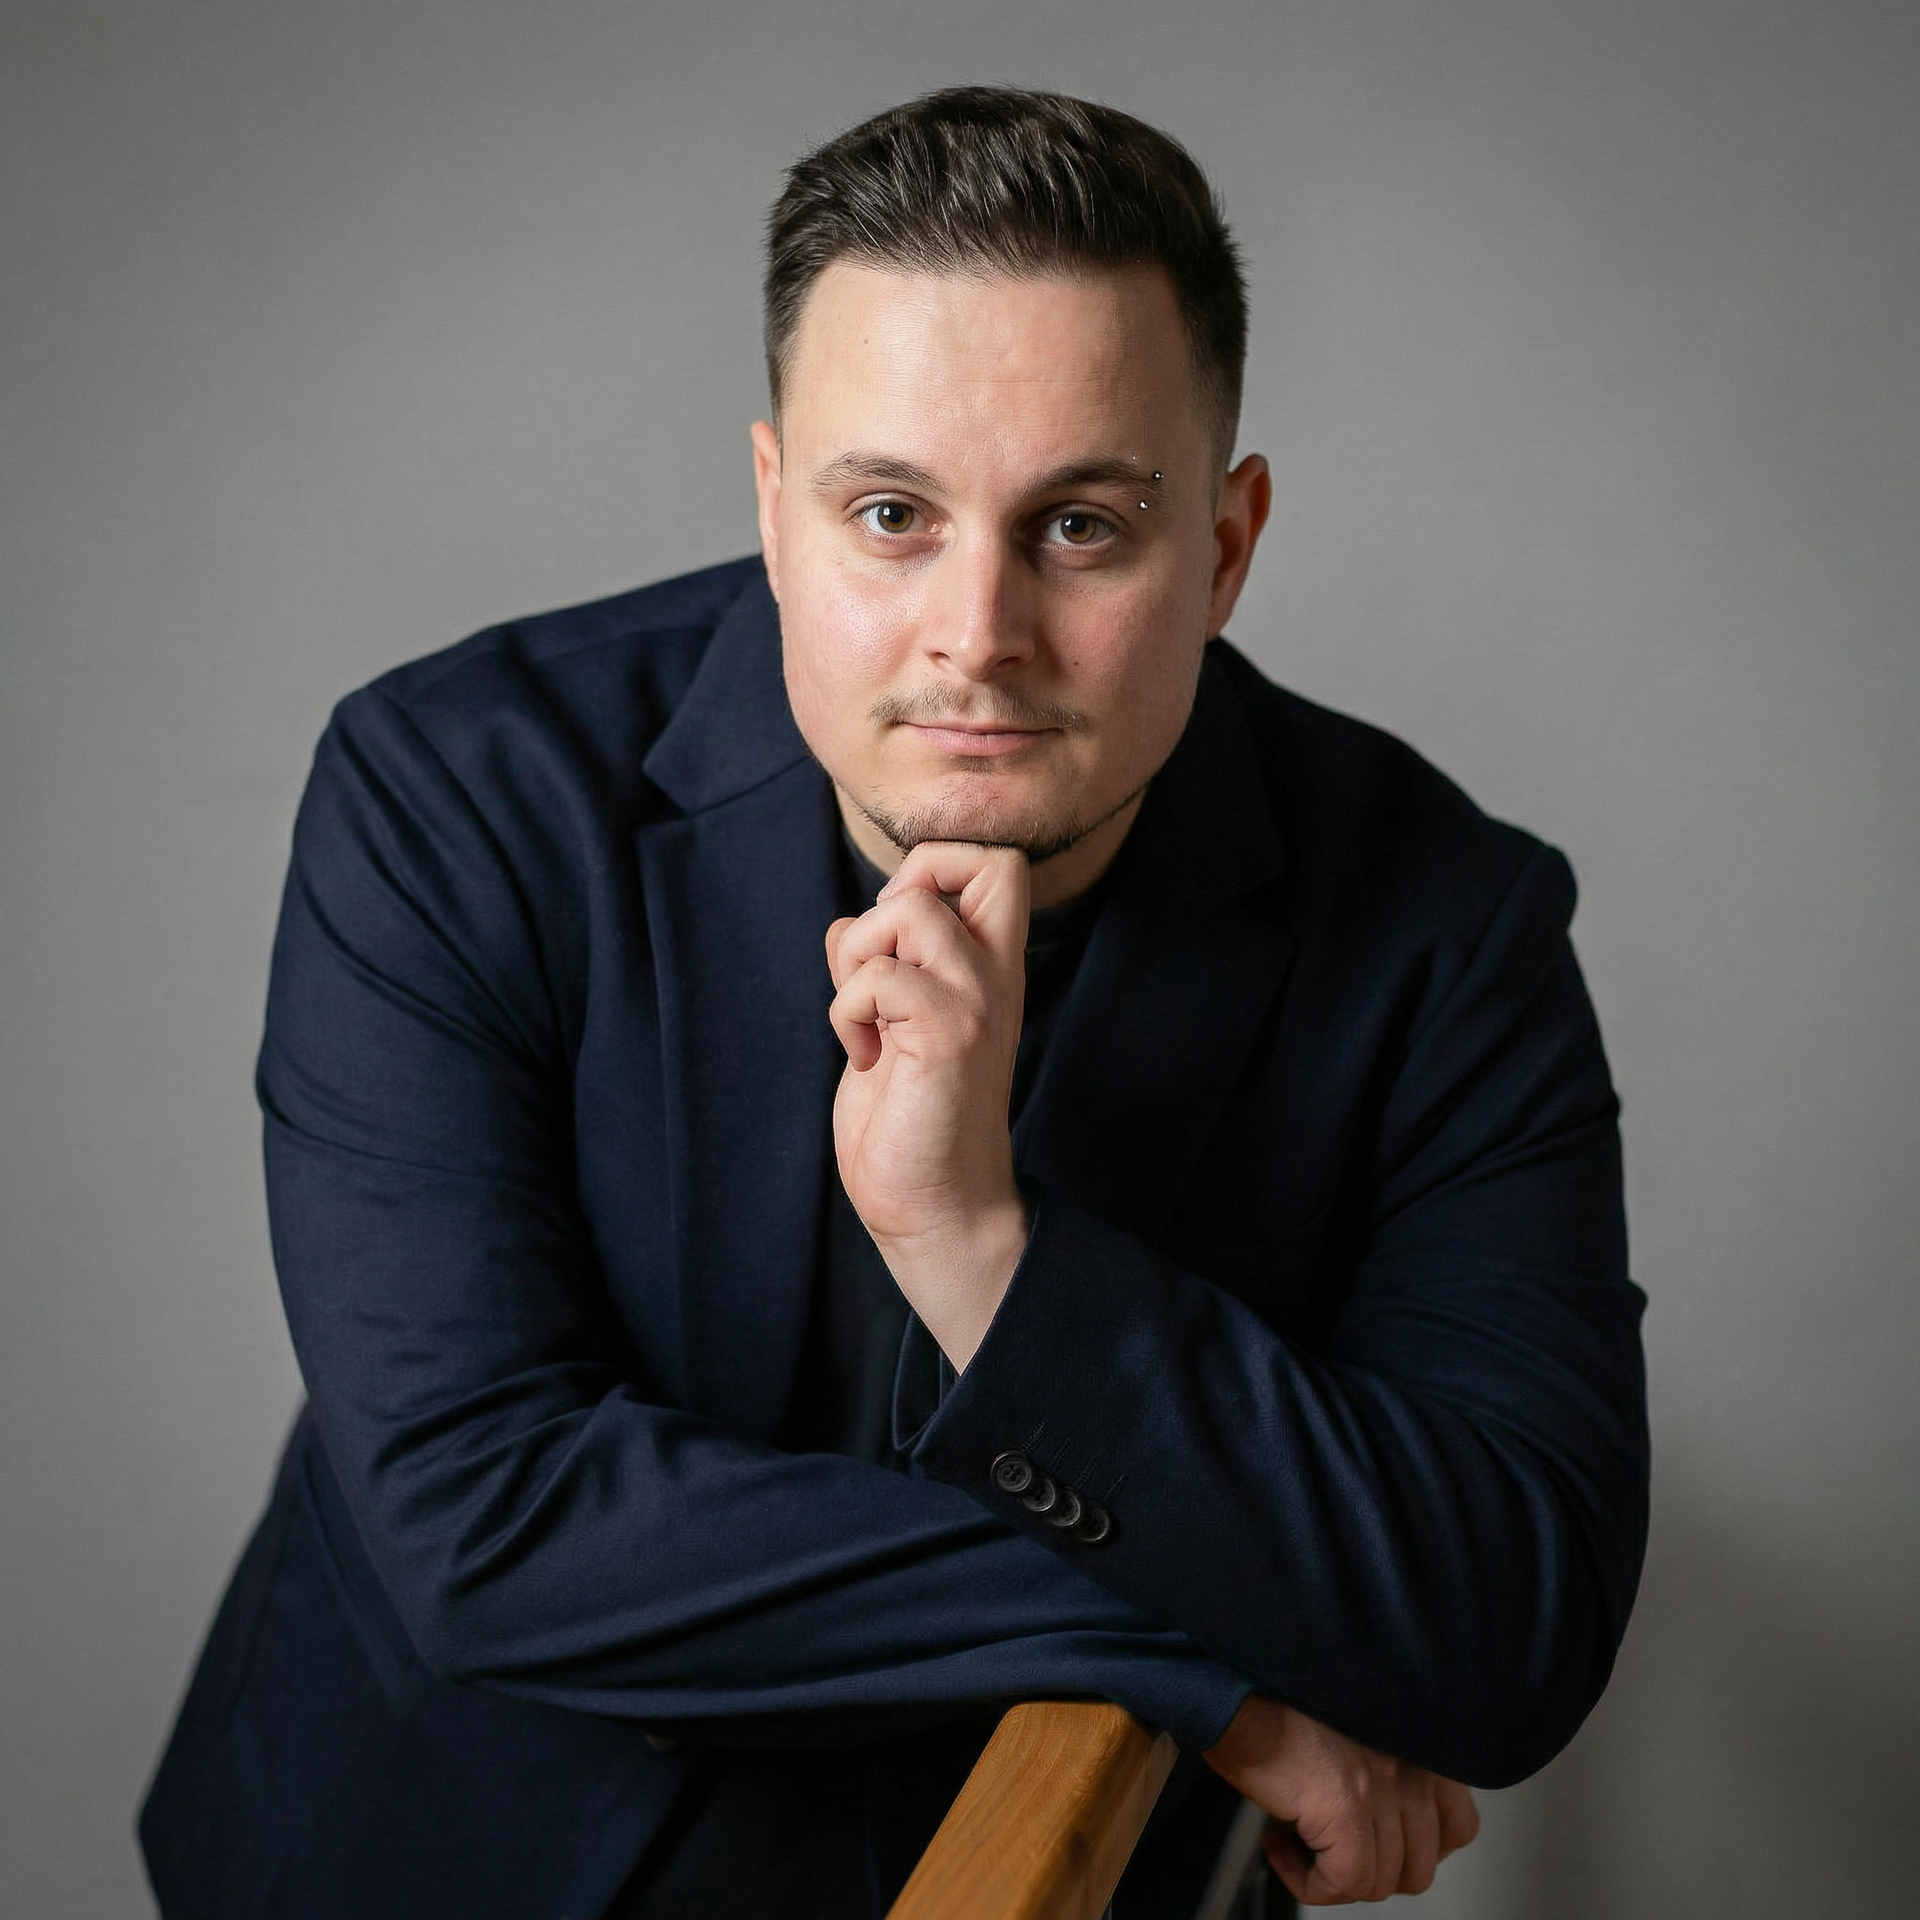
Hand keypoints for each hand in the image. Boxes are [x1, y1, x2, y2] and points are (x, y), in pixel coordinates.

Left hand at [825, 842, 1030, 1368]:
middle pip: (990, 860)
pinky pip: (874, 975)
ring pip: (910, 907)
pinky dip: (846, 1011)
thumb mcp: (895, 1020)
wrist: (933, 1209)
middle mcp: (996, 976)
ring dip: (858, 955)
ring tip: (866, 1019)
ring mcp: (976, 1001)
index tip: (899, 935)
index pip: (998, 865)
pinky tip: (865, 1058)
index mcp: (991, 968)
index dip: (935, 869)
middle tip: (887, 958)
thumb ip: (888, 962)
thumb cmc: (908, 1119)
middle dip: (912, 882)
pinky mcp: (949, 1034)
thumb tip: (856, 920)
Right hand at [1203, 1695, 1478, 1904]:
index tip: (1374, 1843)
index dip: (1413, 1850)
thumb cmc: (1280, 1708)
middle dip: (1368, 1870)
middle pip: (1418, 1868)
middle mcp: (1412, 1764)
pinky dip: (1308, 1881)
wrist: (1233, 1691)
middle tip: (1326, 1847)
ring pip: (1378, 1883)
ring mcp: (1384, 1786)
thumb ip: (1389, 1776)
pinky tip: (1279, 1843)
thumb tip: (1384, 1838)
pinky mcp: (1347, 1807)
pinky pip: (1344, 1883)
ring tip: (1295, 1840)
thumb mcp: (1356, 1738)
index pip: (1458, 1827)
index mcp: (1420, 1745)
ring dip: (1332, 1877)